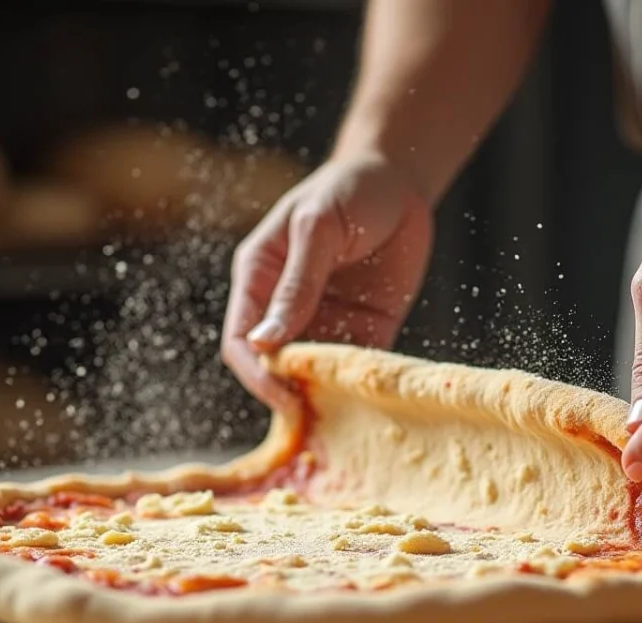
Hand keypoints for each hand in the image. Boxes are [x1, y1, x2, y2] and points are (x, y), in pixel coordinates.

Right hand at [221, 152, 432, 411]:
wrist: (400, 179)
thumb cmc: (348, 189)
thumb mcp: (317, 229)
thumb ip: (296, 284)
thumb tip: (264, 342)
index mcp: (259, 279)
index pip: (241, 341)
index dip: (257, 374)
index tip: (281, 399)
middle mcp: (286, 308)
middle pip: (273, 367)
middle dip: (287, 396)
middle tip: (313, 422)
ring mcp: (325, 322)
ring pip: (313, 376)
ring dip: (323, 398)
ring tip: (343, 424)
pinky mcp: (365, 331)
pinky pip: (356, 369)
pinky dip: (360, 388)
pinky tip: (373, 403)